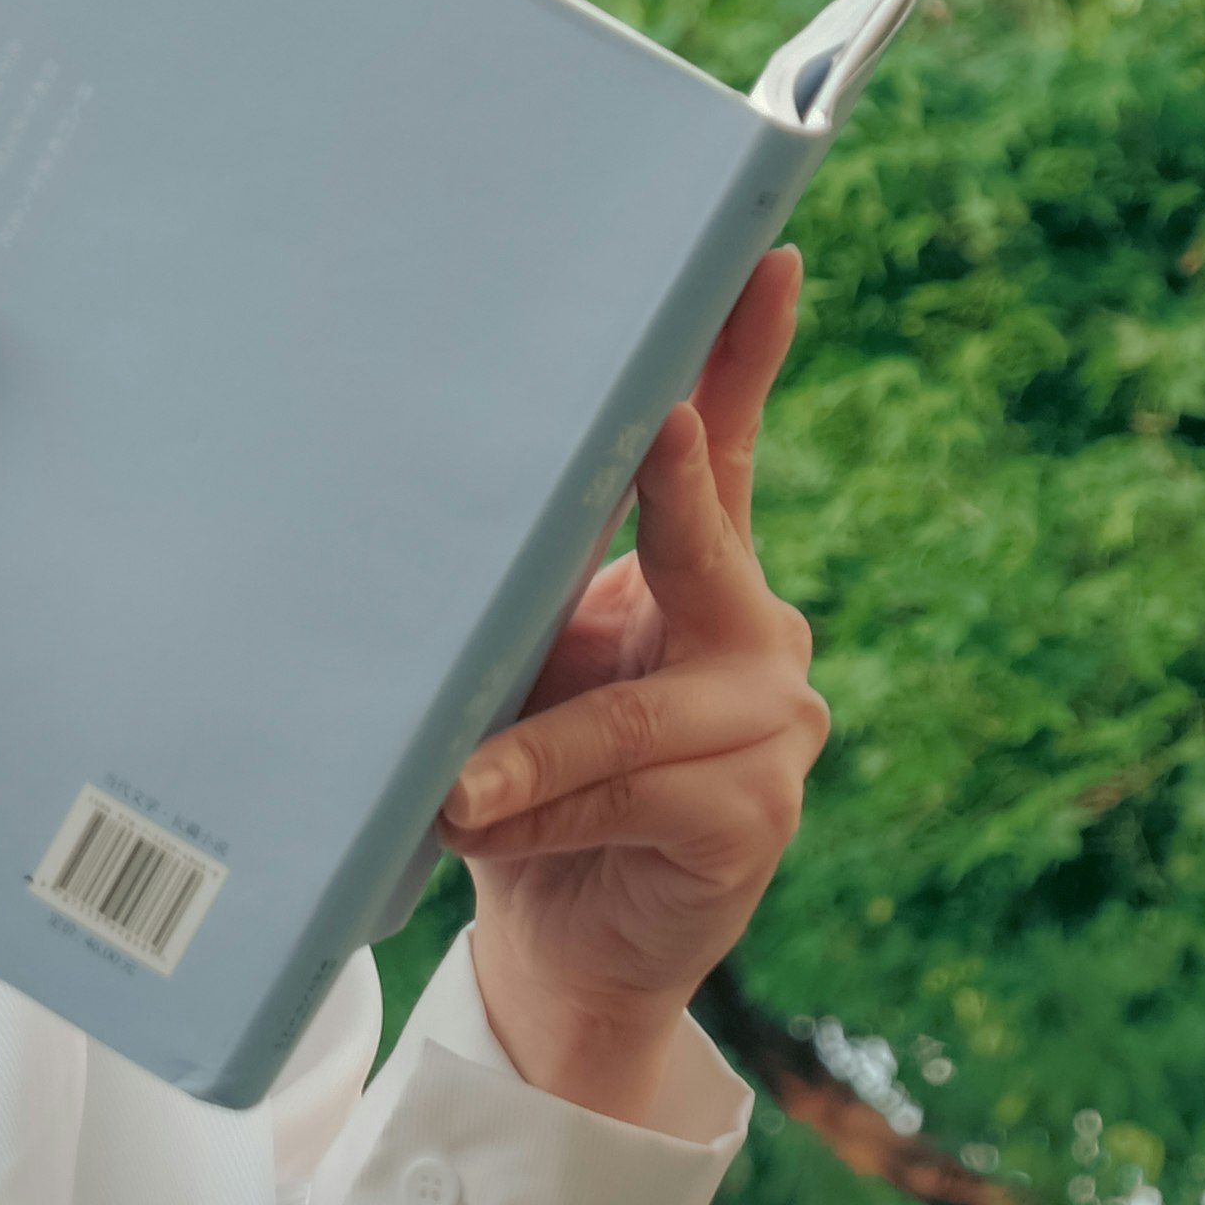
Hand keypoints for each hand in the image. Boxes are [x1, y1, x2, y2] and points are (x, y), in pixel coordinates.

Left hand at [435, 247, 822, 1118]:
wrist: (559, 950)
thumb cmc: (525, 782)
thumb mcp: (522, 666)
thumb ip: (525, 590)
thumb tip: (432, 493)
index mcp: (703, 576)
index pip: (730, 442)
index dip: (746, 349)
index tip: (769, 254)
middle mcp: (759, 632)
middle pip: (706, 545)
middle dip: (673, 487)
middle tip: (654, 424)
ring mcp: (772, 725)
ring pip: (638, 711)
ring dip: (532, 749)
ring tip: (457, 788)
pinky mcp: (753, 817)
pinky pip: (632, 795)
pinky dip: (544, 813)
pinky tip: (481, 829)